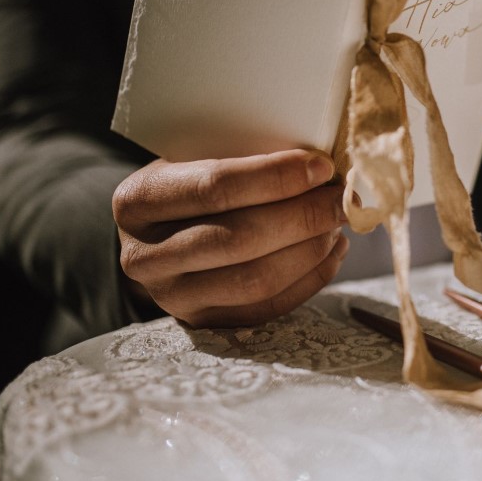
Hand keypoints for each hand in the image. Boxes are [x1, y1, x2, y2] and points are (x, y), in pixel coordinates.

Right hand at [113, 149, 348, 328]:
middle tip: (342, 198)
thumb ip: (248, 156)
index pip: (215, 188)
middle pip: (238, 240)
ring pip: (256, 280)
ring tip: (338, 223)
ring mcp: (171, 298)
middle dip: (303, 217)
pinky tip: (333, 251)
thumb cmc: (193, 182)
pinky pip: (268, 308)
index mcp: (138, 200)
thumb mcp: (200, 156)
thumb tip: (324, 166)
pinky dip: (311, 279)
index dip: (275, 178)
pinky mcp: (203, 324)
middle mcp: (144, 256)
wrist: (163, 232)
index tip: (322, 166)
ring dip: (311, 250)